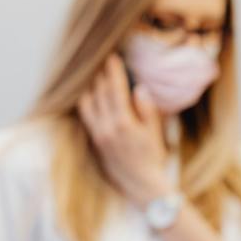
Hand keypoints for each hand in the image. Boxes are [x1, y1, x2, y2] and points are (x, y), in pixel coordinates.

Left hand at [77, 54, 173, 206]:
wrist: (140, 183)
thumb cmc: (152, 157)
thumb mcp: (154, 133)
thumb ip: (147, 110)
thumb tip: (140, 88)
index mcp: (124, 123)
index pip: (116, 90)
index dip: (114, 72)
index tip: (113, 57)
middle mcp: (107, 127)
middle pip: (100, 93)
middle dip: (101, 76)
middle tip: (102, 60)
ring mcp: (98, 134)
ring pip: (89, 103)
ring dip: (90, 87)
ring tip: (94, 74)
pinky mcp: (94, 140)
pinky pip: (86, 115)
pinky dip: (86, 101)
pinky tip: (89, 94)